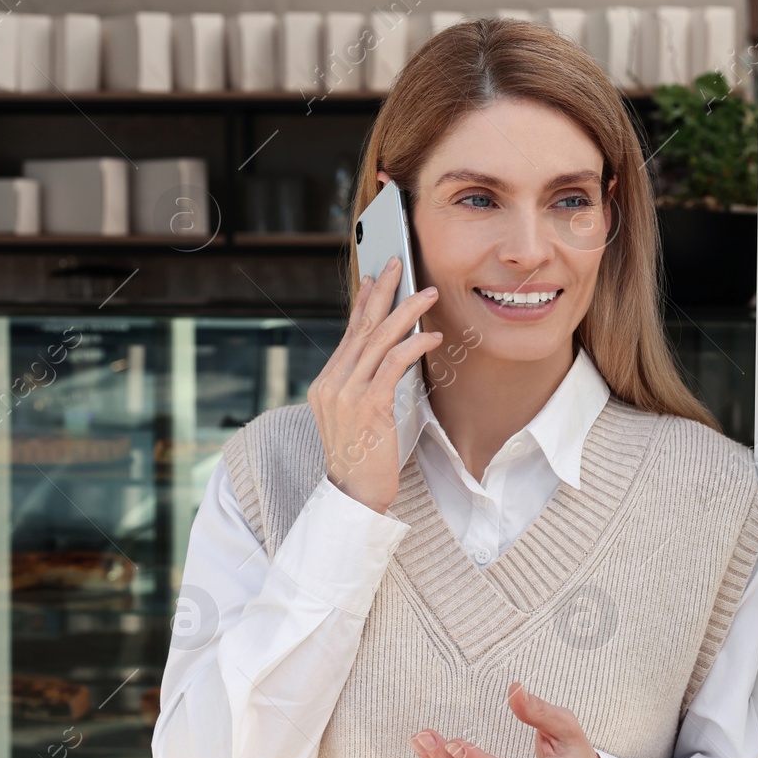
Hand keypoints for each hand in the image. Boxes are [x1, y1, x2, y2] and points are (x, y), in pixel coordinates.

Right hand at [307, 254, 441, 514]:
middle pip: (361, 327)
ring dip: (405, 312)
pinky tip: (431, 337)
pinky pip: (392, 364)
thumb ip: (364, 385)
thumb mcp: (356, 416)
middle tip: (398, 263)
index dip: (363, 302)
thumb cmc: (363, 458)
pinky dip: (413, 346)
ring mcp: (347, 393)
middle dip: (382, 291)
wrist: (354, 494)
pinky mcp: (368, 405)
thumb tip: (388, 356)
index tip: (376, 277)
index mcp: (327, 383)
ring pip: (378, 340)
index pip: (349, 333)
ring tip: (426, 293)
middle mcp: (331, 383)